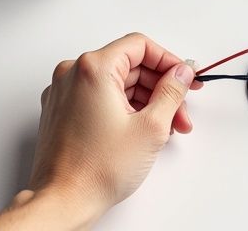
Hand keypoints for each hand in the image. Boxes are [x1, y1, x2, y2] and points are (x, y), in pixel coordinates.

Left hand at [0, 33, 201, 229]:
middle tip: (181, 111)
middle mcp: (73, 74)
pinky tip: (142, 130)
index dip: (169, 61)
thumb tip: (182, 72)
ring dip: (146, 101)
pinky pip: (100, 97)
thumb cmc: (96, 169)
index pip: (140, 46)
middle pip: (130, 66)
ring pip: (117, 83)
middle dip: (161, 88)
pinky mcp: (62, 111)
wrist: (63, 201)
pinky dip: (124, 108)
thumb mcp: (151, 126)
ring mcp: (64, 93)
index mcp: (93, 69)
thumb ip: (172, 91)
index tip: (185, 77)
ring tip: (166, 128)